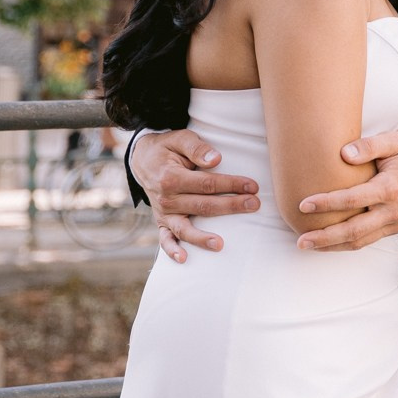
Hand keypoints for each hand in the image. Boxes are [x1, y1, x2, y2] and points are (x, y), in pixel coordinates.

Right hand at [130, 126, 263, 263]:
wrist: (142, 160)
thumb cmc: (167, 148)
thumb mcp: (180, 139)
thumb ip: (197, 148)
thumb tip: (216, 159)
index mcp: (171, 177)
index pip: (207, 183)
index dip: (231, 184)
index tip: (252, 186)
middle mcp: (166, 198)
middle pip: (202, 206)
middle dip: (231, 206)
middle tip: (254, 204)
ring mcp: (163, 213)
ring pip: (185, 228)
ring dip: (202, 237)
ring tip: (220, 244)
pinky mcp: (162, 222)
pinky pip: (165, 239)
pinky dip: (172, 250)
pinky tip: (184, 259)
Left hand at [296, 128, 397, 249]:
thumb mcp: (395, 141)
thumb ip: (369, 146)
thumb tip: (343, 153)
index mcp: (390, 188)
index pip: (352, 200)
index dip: (326, 203)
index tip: (303, 204)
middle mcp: (392, 211)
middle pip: (353, 231)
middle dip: (325, 238)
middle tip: (301, 240)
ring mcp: (395, 222)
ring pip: (360, 242)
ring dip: (333, 246)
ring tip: (308, 245)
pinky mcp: (395, 227)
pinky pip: (368, 240)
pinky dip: (347, 244)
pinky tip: (330, 243)